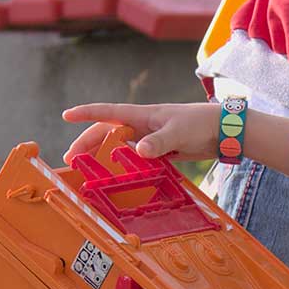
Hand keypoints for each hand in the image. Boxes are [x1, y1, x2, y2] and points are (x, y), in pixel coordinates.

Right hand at [62, 102, 220, 162]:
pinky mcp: (159, 150)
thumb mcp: (178, 132)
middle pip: (107, 132)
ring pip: (118, 146)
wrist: (222, 130)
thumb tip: (139, 151)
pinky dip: (121, 164)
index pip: (109, 112)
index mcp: (143, 115)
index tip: (66, 115)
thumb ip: (159, 142)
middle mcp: (142, 125)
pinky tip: (114, 175)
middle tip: (70, 160)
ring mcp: (149, 138)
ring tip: (85, 168)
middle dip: (87, 143)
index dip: (87, 113)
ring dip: (101, 155)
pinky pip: (133, 157)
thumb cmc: (200, 124)